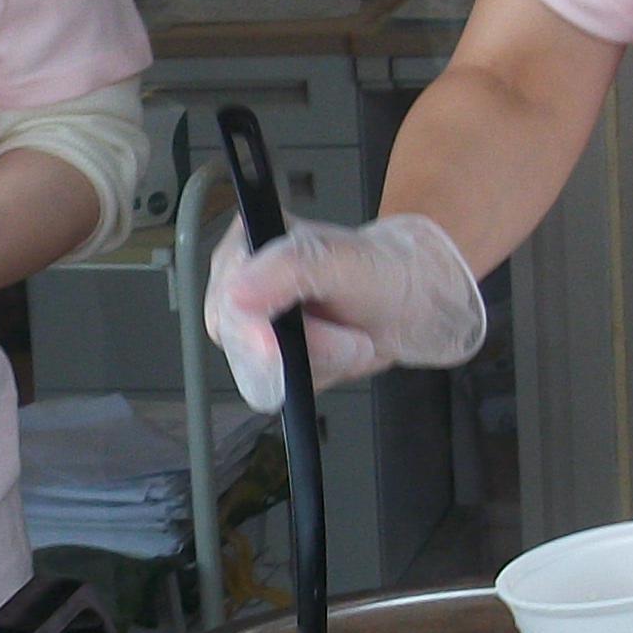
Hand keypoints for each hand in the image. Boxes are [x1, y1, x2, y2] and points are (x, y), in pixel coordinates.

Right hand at [201, 212, 482, 410]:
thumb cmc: (379, 270)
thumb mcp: (343, 260)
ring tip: (352, 340)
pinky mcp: (265, 357)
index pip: (225, 300)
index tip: (285, 346)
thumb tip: (236, 294)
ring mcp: (251, 324)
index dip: (254, 331)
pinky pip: (275, 387)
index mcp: (248, 244)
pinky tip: (338, 352)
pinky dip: (317, 375)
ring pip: (258, 372)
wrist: (407, 300)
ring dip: (317, 364)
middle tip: (350, 339)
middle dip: (305, 349)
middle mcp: (240, 283)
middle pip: (239, 342)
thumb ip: (289, 268)